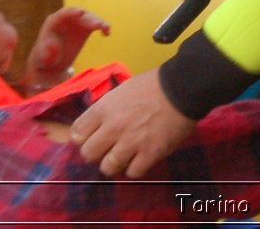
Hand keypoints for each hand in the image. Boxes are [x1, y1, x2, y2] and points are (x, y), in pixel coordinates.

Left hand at [25, 7, 109, 89]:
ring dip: (98, 22)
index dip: (72, 12)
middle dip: (89, 17)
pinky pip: (95, 25)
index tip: (81, 12)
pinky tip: (107, 33)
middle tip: (97, 24)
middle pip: (79, 14)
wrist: (53, 63)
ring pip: (90, 18)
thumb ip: (47, 51)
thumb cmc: (45, 59)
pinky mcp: (85, 28)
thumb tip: (51, 44)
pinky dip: (102, 27)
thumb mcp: (44, 57)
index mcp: (53, 21)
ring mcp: (77, 22)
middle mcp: (66, 18)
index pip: (63, 13)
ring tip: (105, 28)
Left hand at [70, 68, 195, 177]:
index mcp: (104, 109)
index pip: (77, 134)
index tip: (93, 137)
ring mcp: (131, 142)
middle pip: (88, 154)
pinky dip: (136, 168)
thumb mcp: (122, 91)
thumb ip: (107, 109)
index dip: (83, 138)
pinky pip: (133, 173)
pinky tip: (142, 158)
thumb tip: (98, 125)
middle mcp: (113, 127)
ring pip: (107, 167)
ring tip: (125, 156)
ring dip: (115, 163)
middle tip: (109, 148)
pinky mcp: (150, 153)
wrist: (182, 87)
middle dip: (97, 152)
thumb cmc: (152, 85)